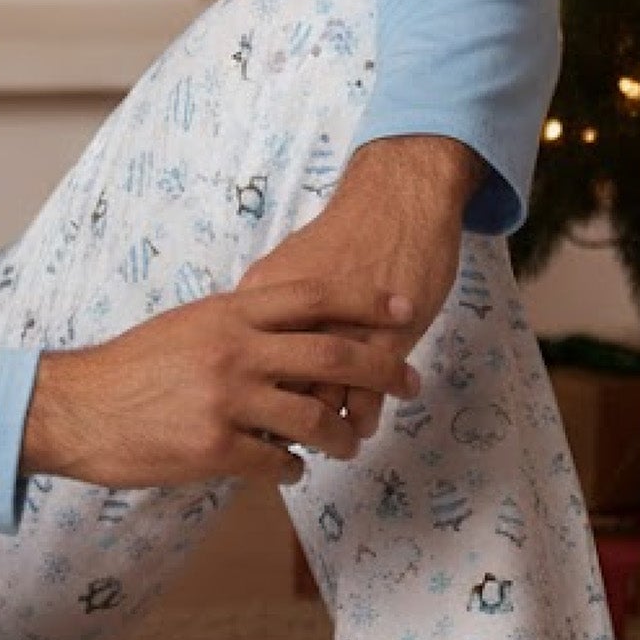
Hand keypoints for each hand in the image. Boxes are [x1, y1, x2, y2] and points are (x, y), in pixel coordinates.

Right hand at [21, 277, 420, 490]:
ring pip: (315, 418)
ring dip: (343, 435)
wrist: (73, 407)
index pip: (313, 297)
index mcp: (229, 313)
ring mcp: (227, 400)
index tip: (403, 310)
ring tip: (350, 443)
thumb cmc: (131, 368)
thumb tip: (291, 334)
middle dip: (383, 370)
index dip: (365, 302)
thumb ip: (239, 327)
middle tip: (410, 383)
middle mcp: (234, 350)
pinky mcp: (214, 448)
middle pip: (333, 356)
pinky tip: (292, 469)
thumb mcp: (188, 327)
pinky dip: (294, 468)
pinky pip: (279, 462)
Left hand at [237, 132, 481, 419]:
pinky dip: (360, 418)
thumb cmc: (345, 235)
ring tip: (332, 444)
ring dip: (326, 431)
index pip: (241, 365)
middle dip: (281, 426)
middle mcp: (294, 316)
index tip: (254, 420)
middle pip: (274, 390)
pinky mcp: (385, 336)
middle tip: (290, 444)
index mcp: (262, 297)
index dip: (248, 398)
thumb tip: (249, 357)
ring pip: (320, 401)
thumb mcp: (291, 270)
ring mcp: (340, 328)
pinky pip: (363, 395)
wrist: (398, 196)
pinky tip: (361, 425)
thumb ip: (269, 312)